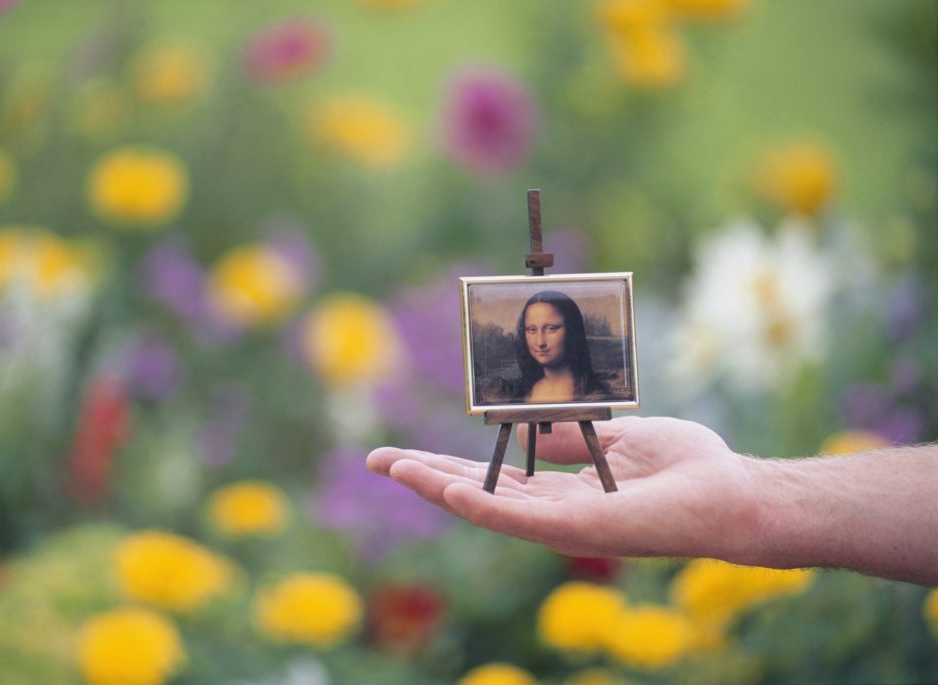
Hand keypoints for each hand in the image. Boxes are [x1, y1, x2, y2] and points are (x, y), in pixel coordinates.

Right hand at [366, 416, 764, 562]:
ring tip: (396, 469)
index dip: (445, 464)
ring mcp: (566, 525)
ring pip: (489, 507)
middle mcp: (555, 513)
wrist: (732, 491)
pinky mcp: (584, 529)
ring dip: (439, 487)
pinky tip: (452, 489)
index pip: (491, 478)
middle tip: (375, 461)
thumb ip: (569, 434)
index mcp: (562, 491)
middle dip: (424, 477)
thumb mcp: (616, 435)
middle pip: (477, 492)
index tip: (403, 454)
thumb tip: (527, 423)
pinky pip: (525, 519)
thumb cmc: (686, 466)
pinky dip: (485, 505)